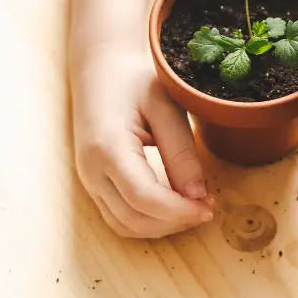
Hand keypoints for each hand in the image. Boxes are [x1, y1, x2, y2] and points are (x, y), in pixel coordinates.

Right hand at [73, 46, 214, 237]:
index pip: (144, 198)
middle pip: (133, 219)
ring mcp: (88, 179)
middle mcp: (91, 170)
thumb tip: (197, 196)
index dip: (179, 210)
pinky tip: (172, 209)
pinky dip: (147, 222)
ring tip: (193, 209)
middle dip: (174, 222)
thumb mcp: (165, 108)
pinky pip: (118, 217)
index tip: (209, 206)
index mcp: (108, 146)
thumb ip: (181, 152)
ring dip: (161, 227)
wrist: (100, 70)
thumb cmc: (134, 81)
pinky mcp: (93, 183)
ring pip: (124, 225)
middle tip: (208, 208)